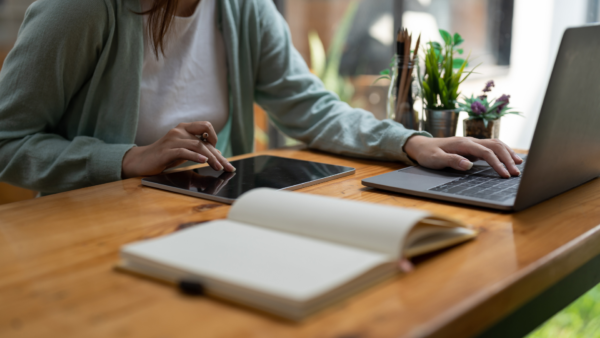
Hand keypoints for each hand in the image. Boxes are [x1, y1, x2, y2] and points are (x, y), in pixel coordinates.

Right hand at [121, 122, 235, 178]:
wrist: (141, 161)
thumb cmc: (164, 156)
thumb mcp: (185, 151)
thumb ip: (199, 150)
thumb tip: (218, 153)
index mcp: (185, 127)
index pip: (207, 130)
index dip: (217, 141)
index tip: (223, 157)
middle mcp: (179, 130)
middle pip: (205, 139)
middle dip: (218, 154)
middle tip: (228, 167)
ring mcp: (172, 140)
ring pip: (197, 145)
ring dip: (211, 158)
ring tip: (218, 167)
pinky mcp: (166, 151)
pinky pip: (184, 151)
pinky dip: (196, 157)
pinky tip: (204, 162)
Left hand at [403, 136, 522, 177]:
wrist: (421, 146)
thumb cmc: (428, 154)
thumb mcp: (436, 159)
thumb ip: (452, 161)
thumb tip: (468, 165)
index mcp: (463, 144)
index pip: (486, 152)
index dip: (497, 163)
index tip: (504, 174)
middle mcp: (470, 141)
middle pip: (495, 146)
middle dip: (507, 158)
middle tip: (516, 173)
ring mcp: (472, 143)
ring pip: (495, 144)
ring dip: (508, 153)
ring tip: (519, 165)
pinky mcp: (472, 148)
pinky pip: (491, 147)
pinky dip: (502, 152)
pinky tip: (509, 159)